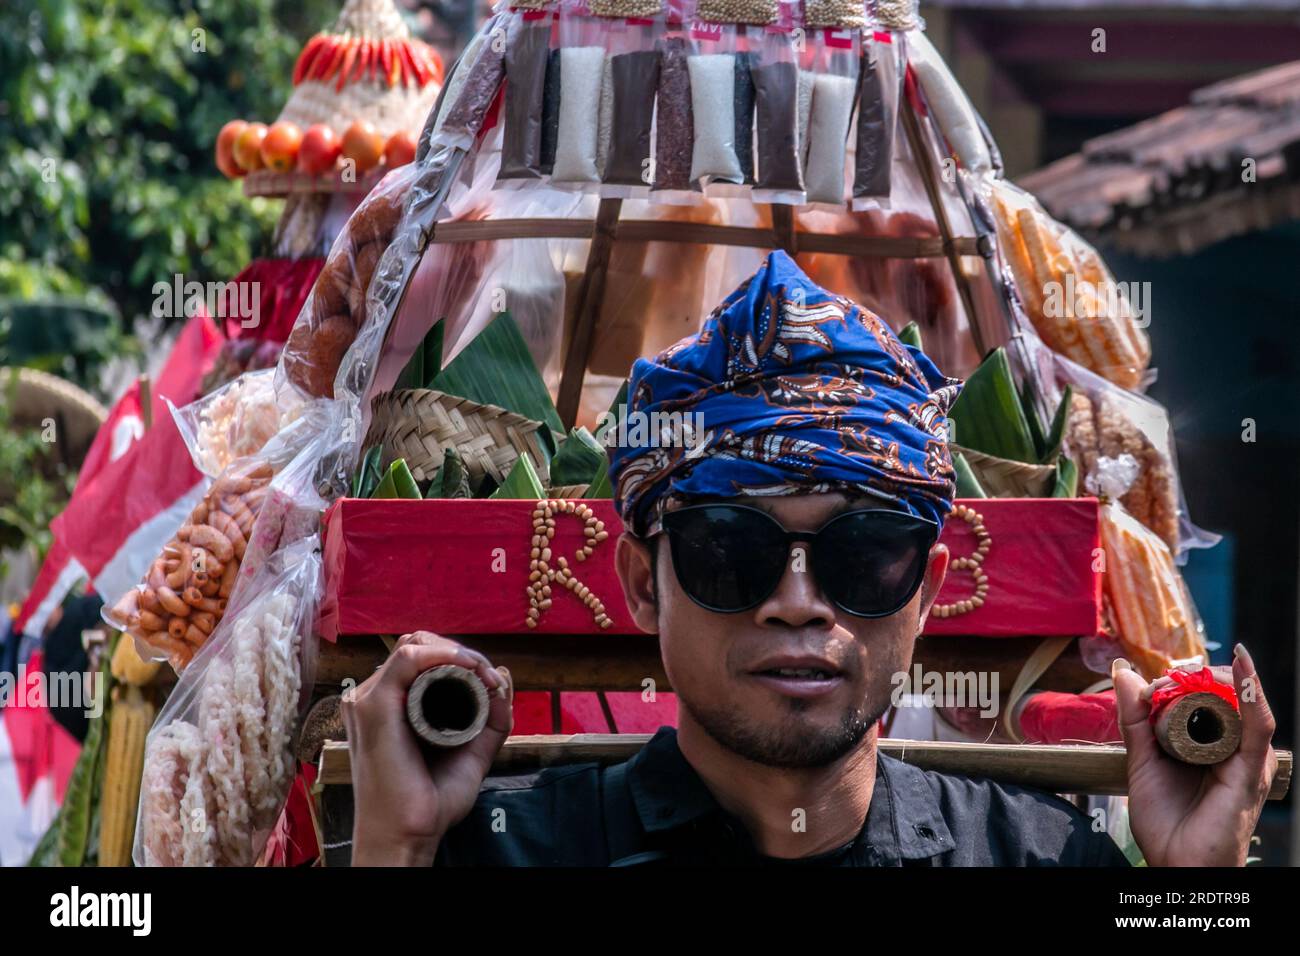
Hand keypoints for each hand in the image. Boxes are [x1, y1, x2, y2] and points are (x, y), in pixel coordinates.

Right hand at [343, 631, 513, 865]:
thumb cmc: (430, 801)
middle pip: (419, 646)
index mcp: (392, 705)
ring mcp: (370, 699)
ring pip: (415, 646)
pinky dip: (442, 654)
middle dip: (462, 653)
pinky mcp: (373, 705)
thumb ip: (491, 722)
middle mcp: (376, 696)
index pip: (425, 659)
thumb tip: (504, 682)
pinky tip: (468, 666)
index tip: (495, 682)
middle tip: (491, 677)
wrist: (408, 833)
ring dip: (457, 652)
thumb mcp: (471, 752)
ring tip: (484, 673)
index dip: (463, 660)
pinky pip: (408, 658)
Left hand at [1115, 645, 1276, 866]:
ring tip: (1185, 674)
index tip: (1149, 679)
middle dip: (1193, 678)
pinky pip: (1258, 726)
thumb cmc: (1166, 822)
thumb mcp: (1142, 760)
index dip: (1178, 680)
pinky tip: (1243, 668)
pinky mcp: (1251, 768)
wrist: (1177, 864)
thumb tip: (1123, 671)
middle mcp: (1232, 748)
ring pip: (1240, 703)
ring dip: (1214, 680)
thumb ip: (1135, 718)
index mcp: (1209, 745)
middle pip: (1223, 696)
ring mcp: (1245, 756)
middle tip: (1164, 677)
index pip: (1202, 697)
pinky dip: (1252, 694)